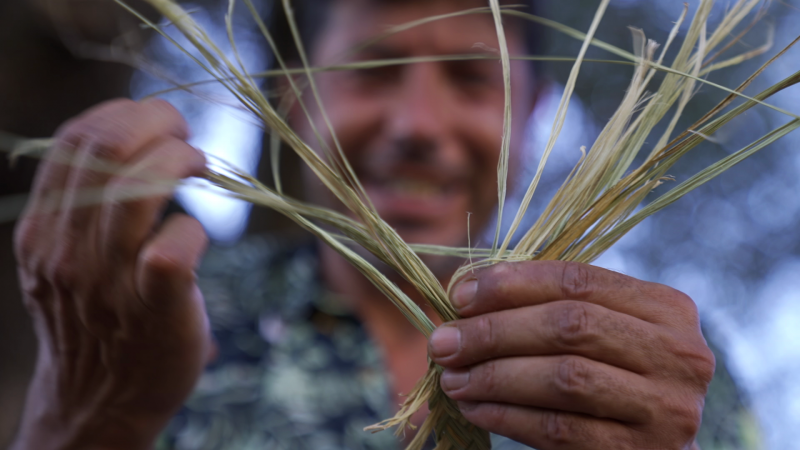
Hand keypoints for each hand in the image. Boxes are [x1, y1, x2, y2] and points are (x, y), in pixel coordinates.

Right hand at [12, 99, 212, 449]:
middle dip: (157, 122)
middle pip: (106, 148)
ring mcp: (107, 278)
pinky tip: (194, 235)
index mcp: (43, 228)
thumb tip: (134, 141)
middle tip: (185, 135)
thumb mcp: (69, 259)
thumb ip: (86, 207)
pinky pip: (173, 245)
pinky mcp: (153, 304)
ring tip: (198, 165)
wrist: (99, 402)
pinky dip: (193, 227)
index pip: (76, 139)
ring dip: (179, 160)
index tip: (157, 119)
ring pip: (137, 187)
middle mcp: (66, 249)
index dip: (125, 113)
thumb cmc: (99, 319)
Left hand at [428, 261, 714, 448]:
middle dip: (495, 331)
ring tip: (452, 377)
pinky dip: (506, 415)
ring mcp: (665, 409)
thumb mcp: (601, 333)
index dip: (511, 284)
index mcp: (667, 308)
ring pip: (563, 379)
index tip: (459, 295)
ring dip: (493, 375)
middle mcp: (679, 355)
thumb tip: (465, 294)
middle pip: (569, 326)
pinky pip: (558, 429)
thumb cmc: (615, 380)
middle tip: (443, 341)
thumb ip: (550, 308)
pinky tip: (475, 408)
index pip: (577, 280)